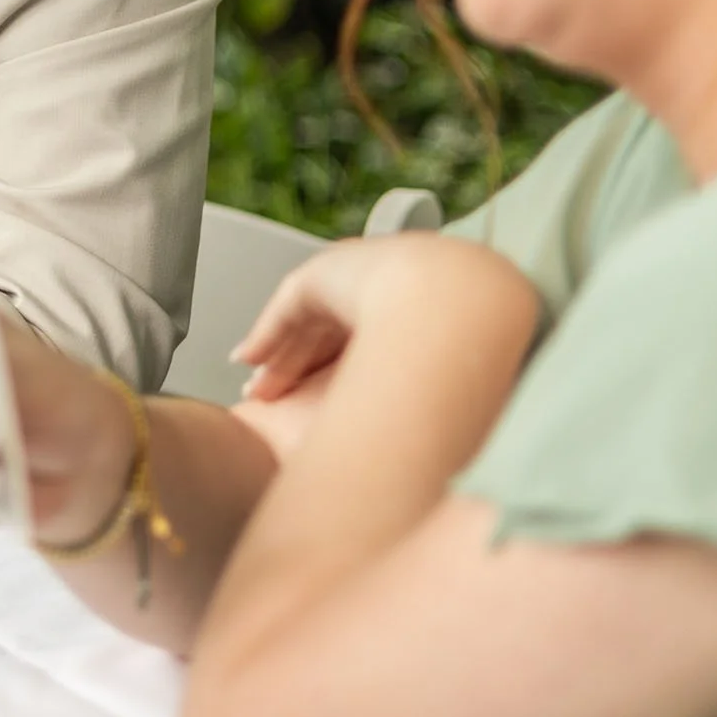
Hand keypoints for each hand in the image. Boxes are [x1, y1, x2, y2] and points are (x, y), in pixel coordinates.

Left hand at [230, 235, 537, 410]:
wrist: (459, 302)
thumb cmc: (467, 346)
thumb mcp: (455, 379)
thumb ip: (431, 393)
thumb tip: (436, 440)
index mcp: (416, 305)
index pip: (367, 339)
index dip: (342, 369)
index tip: (327, 400)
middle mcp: (380, 287)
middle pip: (328, 334)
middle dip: (301, 368)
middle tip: (279, 400)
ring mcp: (349, 277)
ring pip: (303, 326)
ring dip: (279, 360)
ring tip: (260, 391)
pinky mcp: (319, 277)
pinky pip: (286, 311)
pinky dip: (266, 335)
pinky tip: (249, 357)